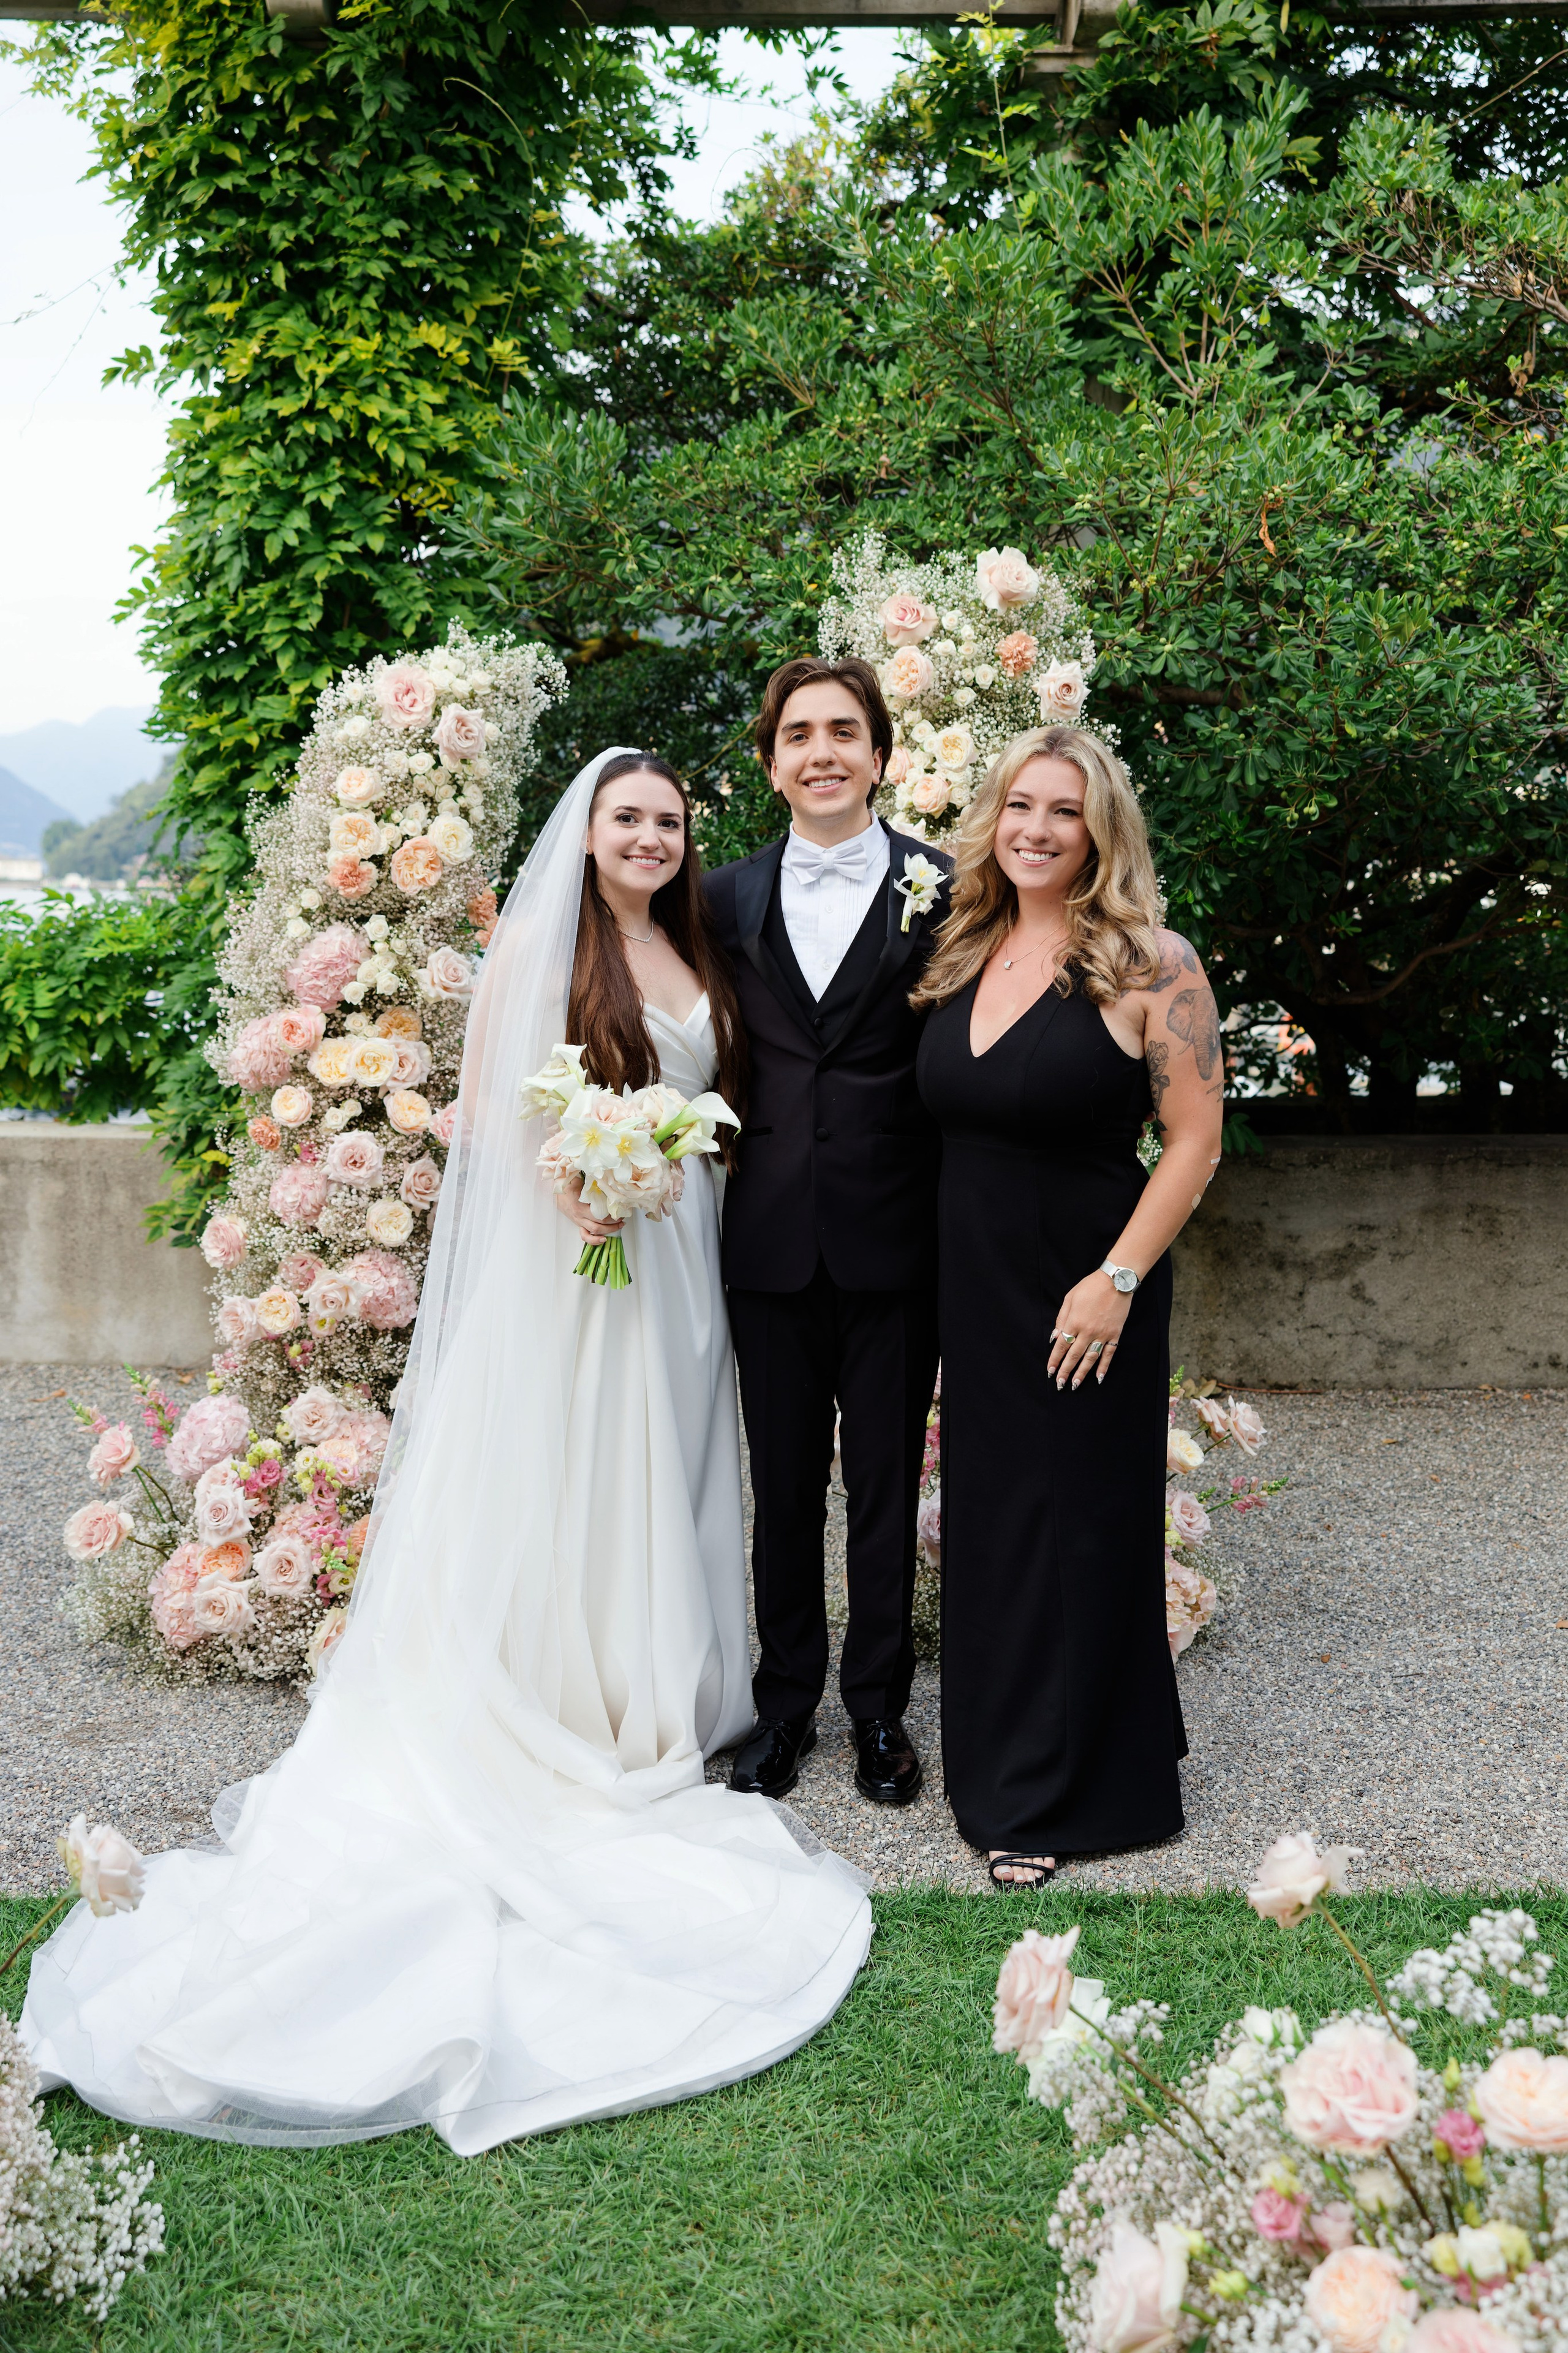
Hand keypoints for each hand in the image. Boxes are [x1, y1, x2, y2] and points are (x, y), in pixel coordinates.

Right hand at [555, 1174, 622, 1245]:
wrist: (556, 1192)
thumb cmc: (567, 1185)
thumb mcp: (579, 1181)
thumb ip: (592, 1183)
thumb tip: (606, 1180)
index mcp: (580, 1207)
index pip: (600, 1216)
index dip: (612, 1216)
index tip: (620, 1211)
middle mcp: (579, 1217)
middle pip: (599, 1226)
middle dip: (613, 1224)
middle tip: (622, 1219)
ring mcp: (579, 1222)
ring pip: (594, 1232)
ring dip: (608, 1232)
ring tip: (618, 1227)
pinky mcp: (578, 1224)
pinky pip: (585, 1236)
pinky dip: (594, 1240)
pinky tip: (603, 1239)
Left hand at [1048, 1271, 1132, 1389]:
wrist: (1116, 1281)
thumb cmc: (1090, 1286)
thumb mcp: (1070, 1298)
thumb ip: (1061, 1318)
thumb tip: (1054, 1337)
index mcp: (1074, 1322)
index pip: (1061, 1346)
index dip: (1055, 1360)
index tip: (1050, 1371)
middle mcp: (1087, 1331)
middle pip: (1074, 1356)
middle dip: (1065, 1371)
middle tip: (1059, 1384)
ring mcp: (1102, 1334)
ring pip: (1090, 1358)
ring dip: (1082, 1373)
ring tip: (1075, 1385)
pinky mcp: (1114, 1334)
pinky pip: (1108, 1354)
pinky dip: (1103, 1367)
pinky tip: (1098, 1377)